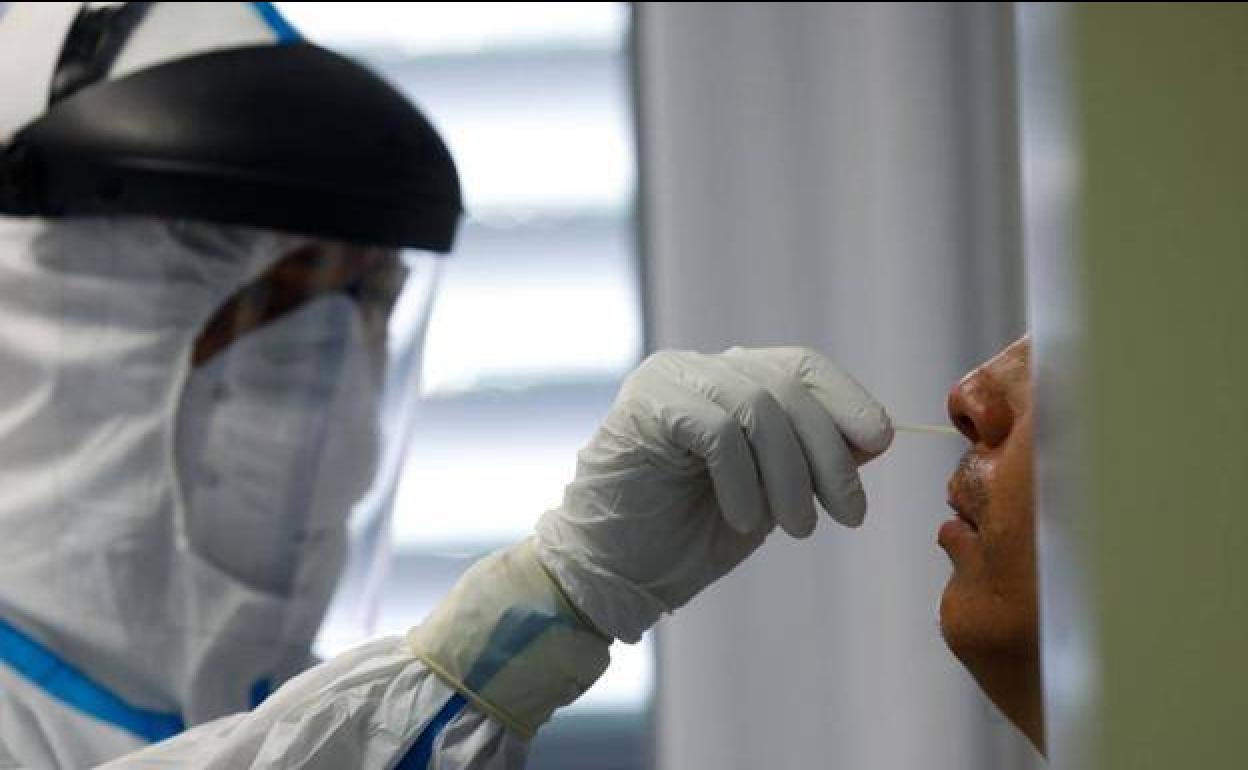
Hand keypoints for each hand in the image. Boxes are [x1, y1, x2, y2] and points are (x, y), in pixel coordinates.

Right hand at [535, 347, 892, 641]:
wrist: (614, 574)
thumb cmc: (690, 536)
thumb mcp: (773, 494)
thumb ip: (812, 458)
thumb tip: (874, 435)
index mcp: (731, 379)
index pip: (802, 366)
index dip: (847, 400)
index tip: (879, 445)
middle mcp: (700, 368)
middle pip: (789, 386)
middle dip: (829, 454)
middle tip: (848, 513)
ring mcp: (670, 380)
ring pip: (760, 406)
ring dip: (791, 476)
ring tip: (796, 527)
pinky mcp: (645, 405)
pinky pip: (718, 430)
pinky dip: (742, 480)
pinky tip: (742, 519)